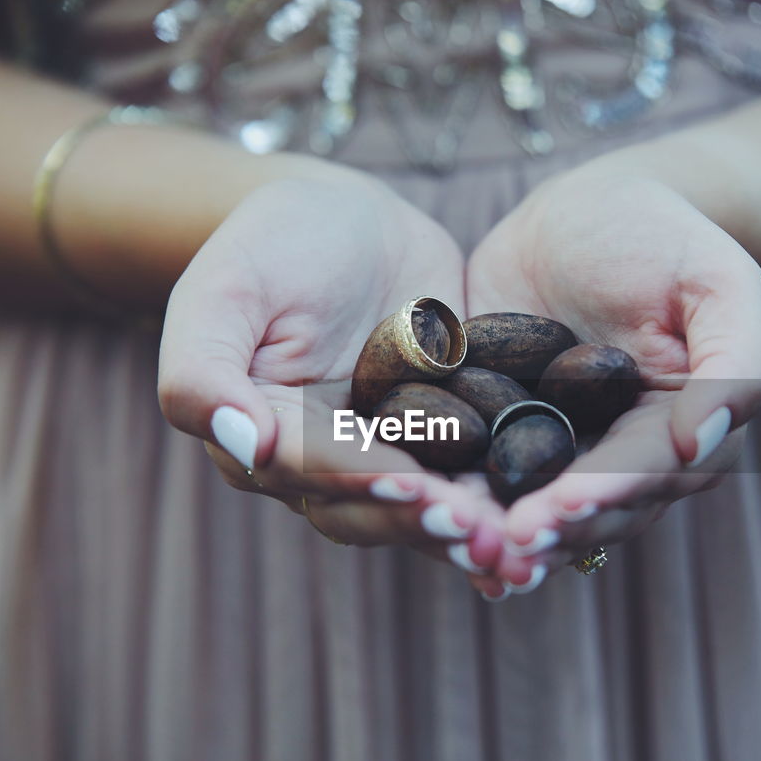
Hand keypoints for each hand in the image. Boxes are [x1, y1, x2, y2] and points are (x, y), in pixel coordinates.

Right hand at [158, 169, 505, 562]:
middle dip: (427, 522)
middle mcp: (328, 467)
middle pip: (374, 510)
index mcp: (267, 442)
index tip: (413, 489)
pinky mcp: (448, 437)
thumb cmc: (269, 245)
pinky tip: (556, 510)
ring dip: (472, 528)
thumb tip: (243, 446)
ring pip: (428, 506)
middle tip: (482, 534)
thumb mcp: (224, 291)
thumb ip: (204, 370)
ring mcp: (391, 456)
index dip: (363, 483)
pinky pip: (475, 474)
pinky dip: (507, 495)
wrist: (343, 220)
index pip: (314, 473)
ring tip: (517, 540)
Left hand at [464, 158, 760, 592]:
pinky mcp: (498, 428)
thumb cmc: (668, 238)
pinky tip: (419, 510)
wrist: (591, 210)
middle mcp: (617, 457)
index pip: (643, 473)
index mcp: (677, 433)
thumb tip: (700, 444)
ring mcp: (556, 448)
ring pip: (530, 505)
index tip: (562, 506)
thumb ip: (733, 364)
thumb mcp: (719, 283)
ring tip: (462, 545)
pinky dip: (453, 493)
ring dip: (497, 532)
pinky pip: (477, 468)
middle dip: (548, 530)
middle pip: (587, 510)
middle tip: (505, 544)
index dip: (604, 493)